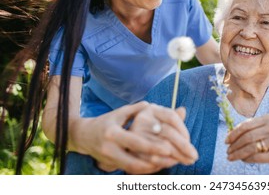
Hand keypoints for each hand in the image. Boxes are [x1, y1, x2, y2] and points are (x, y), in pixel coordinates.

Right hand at [71, 102, 196, 173]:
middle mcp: (110, 148)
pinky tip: (159, 165)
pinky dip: (146, 169)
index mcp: (112, 132)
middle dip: (155, 161)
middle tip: (173, 158)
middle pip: (135, 160)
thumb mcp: (119, 112)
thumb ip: (136, 109)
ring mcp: (110, 159)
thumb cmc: (107, 121)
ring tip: (170, 163)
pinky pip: (131, 170)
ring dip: (153, 167)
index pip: (134, 141)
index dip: (151, 145)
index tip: (168, 146)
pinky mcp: (112, 165)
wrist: (85, 136)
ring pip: (134, 169)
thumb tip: (153, 106)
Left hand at [225, 114, 268, 173]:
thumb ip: (251, 128)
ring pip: (250, 147)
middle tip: (227, 151)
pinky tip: (243, 160)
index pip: (246, 125)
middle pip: (247, 137)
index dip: (233, 133)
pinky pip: (257, 157)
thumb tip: (230, 133)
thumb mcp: (266, 128)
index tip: (226, 140)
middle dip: (234, 145)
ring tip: (231, 157)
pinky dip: (247, 159)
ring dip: (238, 153)